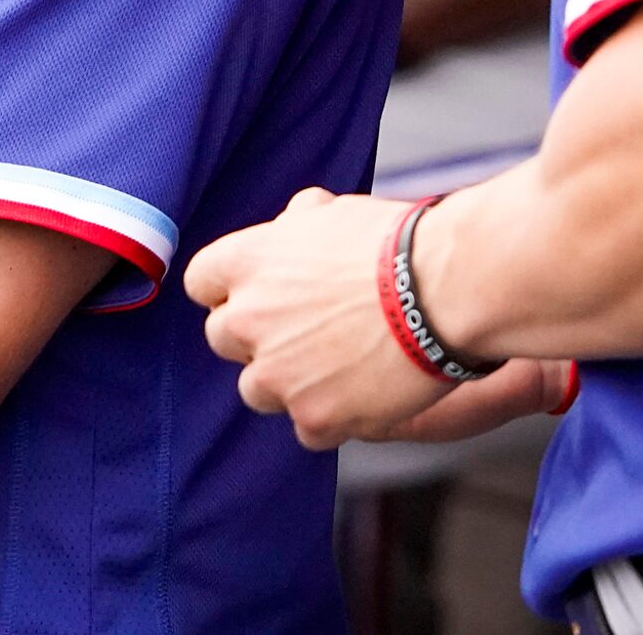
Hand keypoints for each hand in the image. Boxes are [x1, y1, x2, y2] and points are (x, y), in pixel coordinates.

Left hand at [185, 189, 572, 449]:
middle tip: (304, 331)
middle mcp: (246, 320)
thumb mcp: (332, 213)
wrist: (441, 290)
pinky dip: (330, 418)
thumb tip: (294, 223)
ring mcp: (277, 374)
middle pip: (222, 339)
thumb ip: (296, 227)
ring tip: (337, 365)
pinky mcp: (313, 416)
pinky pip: (306, 428)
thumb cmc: (393, 243)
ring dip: (287, 381)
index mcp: (243, 262)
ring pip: (256, 390)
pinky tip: (362, 393)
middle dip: (255, 337)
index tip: (257, 294)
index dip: (229, 289)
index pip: (200, 283)